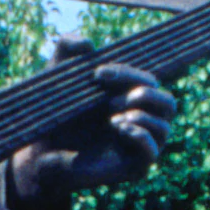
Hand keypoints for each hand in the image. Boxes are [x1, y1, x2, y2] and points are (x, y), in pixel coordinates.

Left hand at [8, 53, 175, 208]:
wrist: (42, 150)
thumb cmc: (54, 112)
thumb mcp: (59, 74)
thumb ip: (67, 47)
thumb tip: (86, 42)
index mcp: (131, 97)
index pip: (149, 81)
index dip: (128, 73)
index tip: (98, 73)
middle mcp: (141, 120)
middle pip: (168, 102)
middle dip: (146, 94)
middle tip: (116, 99)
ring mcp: (138, 144)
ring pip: (165, 127)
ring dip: (143, 117)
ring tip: (112, 120)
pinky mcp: (133, 167)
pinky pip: (152, 152)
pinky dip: (141, 137)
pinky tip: (119, 129)